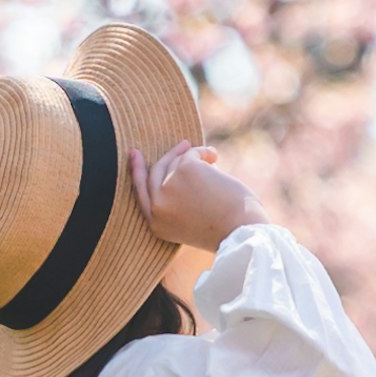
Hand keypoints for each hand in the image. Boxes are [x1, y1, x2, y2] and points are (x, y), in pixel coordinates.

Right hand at [138, 142, 255, 259]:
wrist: (240, 231)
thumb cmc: (225, 228)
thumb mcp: (193, 220)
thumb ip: (179, 200)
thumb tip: (181, 165)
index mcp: (157, 224)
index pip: (141, 194)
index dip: (137, 173)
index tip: (135, 154)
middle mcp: (157, 206)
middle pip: (155, 173)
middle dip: (168, 157)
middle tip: (182, 145)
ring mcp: (168, 187)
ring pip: (176, 162)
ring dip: (197, 158)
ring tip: (215, 162)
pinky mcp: (183, 170)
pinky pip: (190, 153)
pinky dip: (204, 152)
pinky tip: (215, 157)